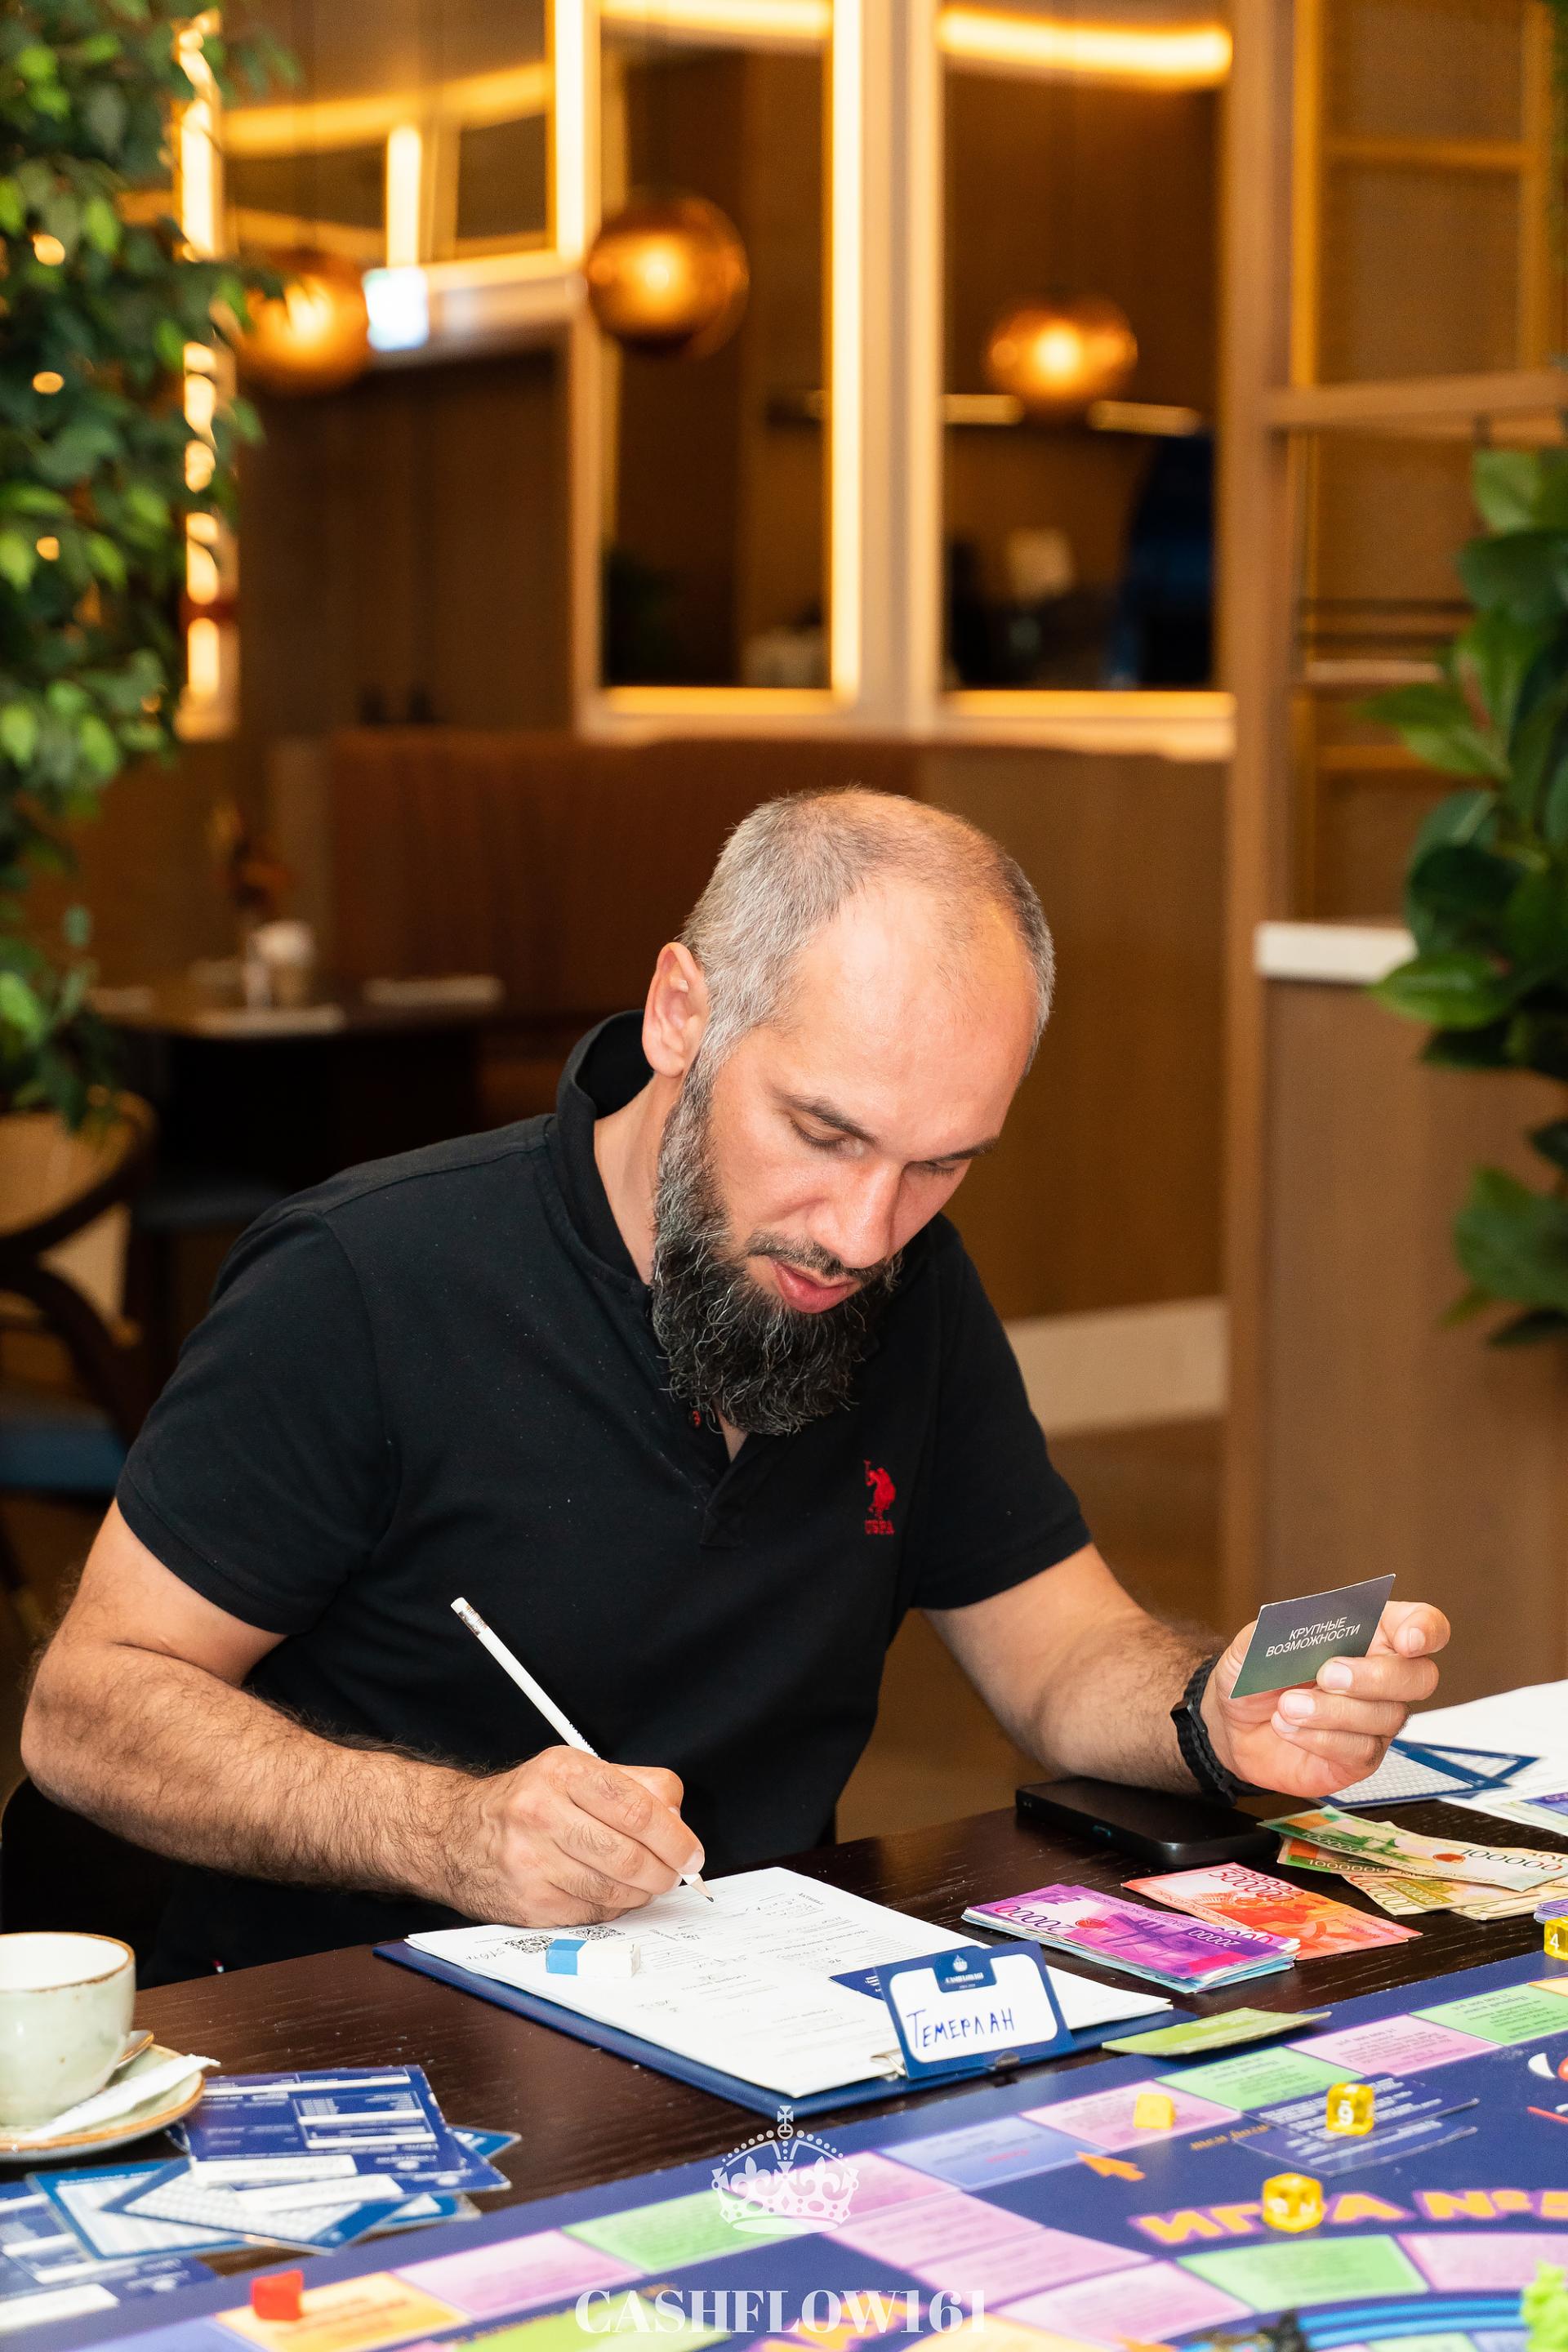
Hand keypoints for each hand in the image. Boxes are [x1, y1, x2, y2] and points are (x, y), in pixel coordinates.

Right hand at [445, 1748, 704, 1925]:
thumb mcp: (574, 1771)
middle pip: (627, 1854)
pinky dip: (613, 1907)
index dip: (674, 1836)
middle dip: (664, 1870)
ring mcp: (530, 1861)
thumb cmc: (525, 1802)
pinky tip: (612, 1894)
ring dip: (642, 1892)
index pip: (635, 1807)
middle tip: (675, 1873)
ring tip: (646, 1883)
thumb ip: (633, 1785)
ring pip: (613, 1889)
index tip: (691, 1852)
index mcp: (561, 1772)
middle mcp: (541, 1813)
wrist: (453, 1834)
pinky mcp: (527, 1902)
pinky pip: (591, 1913)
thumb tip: (676, 1819)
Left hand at [1202, 1601, 1449, 1801]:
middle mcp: (1382, 1677)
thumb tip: (1303, 1620)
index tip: (1407, 1639)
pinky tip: (1289, 1727)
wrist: (1232, 1722)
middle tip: (1327, 1674)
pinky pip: (1361, 1750)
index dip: (1425, 1629)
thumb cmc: (1254, 1673)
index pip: (1420, 1625)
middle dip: (1374, 1676)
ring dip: (1331, 1710)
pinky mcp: (1360, 1757)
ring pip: (1386, 1716)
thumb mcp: (1255, 1641)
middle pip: (1419, 1676)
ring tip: (1287, 1705)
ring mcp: (1376, 1720)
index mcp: (1368, 1634)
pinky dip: (1320, 1737)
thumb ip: (1280, 1629)